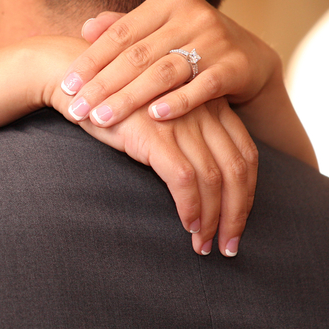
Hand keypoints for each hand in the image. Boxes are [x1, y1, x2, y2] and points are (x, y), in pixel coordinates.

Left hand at [59, 0, 279, 125]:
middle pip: (138, 55)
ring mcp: (217, 38)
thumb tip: (86, 26)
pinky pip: (204, 85)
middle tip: (77, 109)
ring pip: (164, 71)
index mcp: (167, 2)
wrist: (250, 59)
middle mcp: (192, 14)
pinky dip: (180, 102)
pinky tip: (156, 117)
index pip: (120, 34)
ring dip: (130, 98)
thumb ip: (124, 29)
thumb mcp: (158, 32)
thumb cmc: (190, 46)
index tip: (66, 86)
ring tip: (102, 119)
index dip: (90, 61)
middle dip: (103, 85)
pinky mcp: (237, 64)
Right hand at [78, 98, 258, 256]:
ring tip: (203, 244)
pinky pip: (185, 180)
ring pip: (214, 180)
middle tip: (229, 245)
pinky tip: (186, 225)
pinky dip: (190, 208)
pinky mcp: (157, 135)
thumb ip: (190, 134)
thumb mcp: (165, 114)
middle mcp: (204, 111)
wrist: (80, 83)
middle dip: (236, 214)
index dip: (247, 193)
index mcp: (212, 105)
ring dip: (213, 219)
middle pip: (237, 170)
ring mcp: (181, 122)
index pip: (247, 154)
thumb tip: (207, 182)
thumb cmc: (120, 104)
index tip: (238, 221)